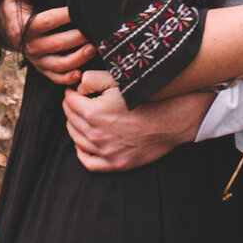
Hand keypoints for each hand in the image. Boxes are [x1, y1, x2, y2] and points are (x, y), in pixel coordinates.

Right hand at [0, 0, 94, 83]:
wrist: (8, 27)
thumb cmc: (17, 6)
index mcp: (25, 27)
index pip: (48, 21)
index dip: (65, 16)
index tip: (80, 10)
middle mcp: (31, 46)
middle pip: (58, 44)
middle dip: (78, 38)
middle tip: (95, 30)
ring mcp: (36, 60)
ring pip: (59, 64)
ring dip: (78, 59)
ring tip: (94, 49)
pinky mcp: (42, 69)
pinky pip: (55, 77)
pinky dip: (68, 78)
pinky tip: (81, 74)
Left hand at [62, 82, 212, 171]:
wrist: (173, 119)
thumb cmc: (147, 97)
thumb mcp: (119, 80)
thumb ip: (92, 79)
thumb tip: (77, 87)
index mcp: (94, 112)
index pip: (69, 101)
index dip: (71, 92)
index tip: (75, 89)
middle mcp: (96, 135)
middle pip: (70, 119)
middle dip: (71, 107)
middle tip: (77, 100)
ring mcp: (106, 152)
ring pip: (76, 139)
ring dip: (74, 125)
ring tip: (80, 117)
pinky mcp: (116, 163)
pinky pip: (88, 162)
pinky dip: (81, 151)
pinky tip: (84, 141)